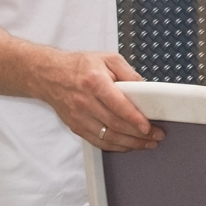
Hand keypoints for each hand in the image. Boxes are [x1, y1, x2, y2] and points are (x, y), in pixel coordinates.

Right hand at [33, 49, 161, 151]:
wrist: (49, 75)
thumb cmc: (79, 66)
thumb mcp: (107, 58)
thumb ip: (128, 73)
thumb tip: (144, 88)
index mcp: (94, 81)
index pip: (117, 105)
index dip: (134, 118)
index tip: (147, 127)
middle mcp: (85, 101)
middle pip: (115, 124)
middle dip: (139, 134)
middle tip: (156, 136)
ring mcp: (79, 116)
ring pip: (108, 137)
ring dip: (131, 144)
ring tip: (147, 143)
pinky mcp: (76, 127)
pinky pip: (99, 142)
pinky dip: (116, 146)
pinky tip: (128, 145)